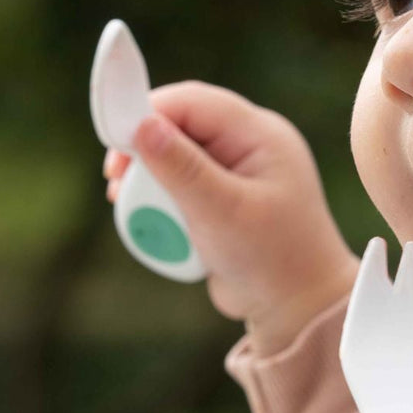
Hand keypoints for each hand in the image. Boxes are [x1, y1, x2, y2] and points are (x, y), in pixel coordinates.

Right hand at [102, 81, 356, 352]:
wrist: (297, 311)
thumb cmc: (271, 260)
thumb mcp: (221, 212)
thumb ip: (181, 168)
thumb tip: (141, 125)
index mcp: (261, 135)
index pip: (193, 102)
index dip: (149, 112)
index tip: (114, 140)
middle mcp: (250, 144)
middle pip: (181, 123)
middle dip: (145, 148)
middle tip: (115, 180)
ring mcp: (237, 170)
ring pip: (176, 153)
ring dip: (149, 177)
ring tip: (126, 202)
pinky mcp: (223, 196)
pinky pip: (182, 181)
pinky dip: (162, 196)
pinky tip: (150, 217)